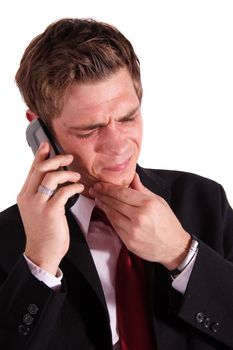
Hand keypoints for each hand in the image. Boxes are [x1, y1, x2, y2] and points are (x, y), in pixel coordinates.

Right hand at [17, 142, 83, 274]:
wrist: (42, 252)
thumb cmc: (43, 231)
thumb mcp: (37, 209)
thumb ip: (41, 193)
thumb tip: (52, 177)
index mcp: (25, 195)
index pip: (32, 170)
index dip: (40, 156)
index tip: (47, 145)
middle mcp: (29, 197)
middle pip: (40, 168)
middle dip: (56, 159)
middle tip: (68, 157)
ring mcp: (39, 204)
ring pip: (51, 176)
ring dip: (67, 173)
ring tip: (76, 176)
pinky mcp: (51, 211)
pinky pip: (64, 191)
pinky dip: (74, 187)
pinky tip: (80, 188)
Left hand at [89, 173, 190, 269]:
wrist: (173, 247)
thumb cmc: (168, 223)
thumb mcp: (159, 201)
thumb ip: (142, 189)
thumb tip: (132, 177)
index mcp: (147, 204)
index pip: (122, 192)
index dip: (108, 188)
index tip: (100, 184)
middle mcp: (139, 217)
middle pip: (114, 202)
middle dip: (102, 194)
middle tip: (94, 189)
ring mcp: (133, 230)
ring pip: (112, 215)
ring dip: (103, 206)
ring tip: (97, 199)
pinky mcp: (129, 241)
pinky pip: (115, 226)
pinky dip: (109, 217)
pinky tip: (105, 211)